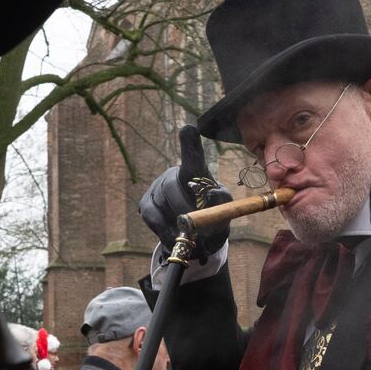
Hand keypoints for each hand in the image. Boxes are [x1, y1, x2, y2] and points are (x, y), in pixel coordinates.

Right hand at [139, 125, 231, 258]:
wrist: (198, 240)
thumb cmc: (213, 219)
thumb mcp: (224, 212)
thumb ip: (222, 202)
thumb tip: (211, 193)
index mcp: (197, 172)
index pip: (193, 156)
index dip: (189, 143)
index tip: (188, 129)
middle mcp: (174, 174)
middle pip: (174, 185)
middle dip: (185, 208)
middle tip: (197, 228)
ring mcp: (157, 187)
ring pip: (163, 202)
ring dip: (177, 222)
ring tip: (191, 235)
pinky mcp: (146, 204)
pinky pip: (151, 216)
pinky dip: (163, 230)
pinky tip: (174, 237)